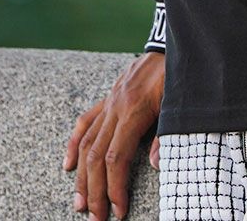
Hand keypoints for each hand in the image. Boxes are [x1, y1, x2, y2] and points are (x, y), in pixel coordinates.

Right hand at [63, 51, 165, 219]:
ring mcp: (110, 102)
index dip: (115, 187)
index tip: (118, 210)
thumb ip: (166, 133)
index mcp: (133, 111)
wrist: (171, 43)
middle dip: (96, 190)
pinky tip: (69, 165)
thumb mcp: (177, 102)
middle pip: (97, 156)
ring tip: (81, 204)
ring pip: (87, 143)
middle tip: (97, 218)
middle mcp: (116, 107)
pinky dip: (75, 144)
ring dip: (82, 176)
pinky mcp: (109, 97)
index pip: (116, 158)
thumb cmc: (177, 73)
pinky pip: (86, 122)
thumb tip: (155, 165)